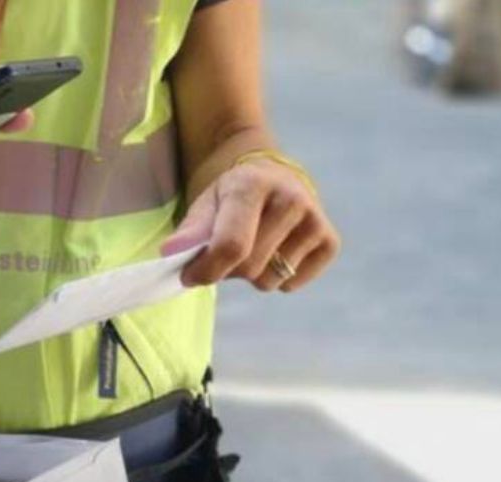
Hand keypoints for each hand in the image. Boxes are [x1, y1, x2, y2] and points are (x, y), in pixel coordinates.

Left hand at [160, 158, 340, 292]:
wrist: (273, 177)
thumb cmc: (232, 197)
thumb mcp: (206, 203)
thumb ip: (190, 230)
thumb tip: (170, 253)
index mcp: (253, 184)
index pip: (231, 245)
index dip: (206, 270)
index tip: (190, 276)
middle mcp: (291, 199)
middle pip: (249, 268)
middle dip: (227, 271)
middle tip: (224, 254)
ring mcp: (315, 219)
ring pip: (269, 281)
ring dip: (252, 275)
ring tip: (252, 248)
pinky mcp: (331, 241)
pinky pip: (292, 284)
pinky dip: (278, 279)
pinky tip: (276, 251)